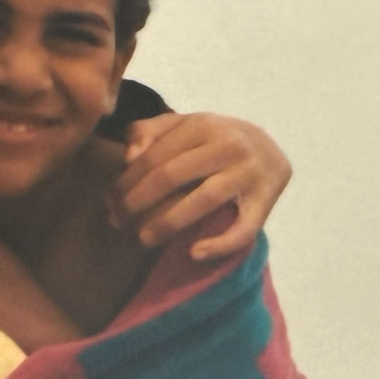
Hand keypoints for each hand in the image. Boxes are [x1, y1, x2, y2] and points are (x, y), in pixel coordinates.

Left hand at [113, 112, 291, 261]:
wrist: (270, 148)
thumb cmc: (214, 141)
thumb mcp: (184, 127)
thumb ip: (150, 132)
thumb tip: (130, 157)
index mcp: (203, 125)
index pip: (155, 156)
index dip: (127, 181)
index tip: (109, 203)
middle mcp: (228, 146)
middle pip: (172, 176)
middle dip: (138, 202)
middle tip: (117, 222)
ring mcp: (249, 174)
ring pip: (203, 201)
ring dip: (168, 223)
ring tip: (144, 239)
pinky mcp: (266, 202)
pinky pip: (243, 229)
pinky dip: (220, 245)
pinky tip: (194, 253)